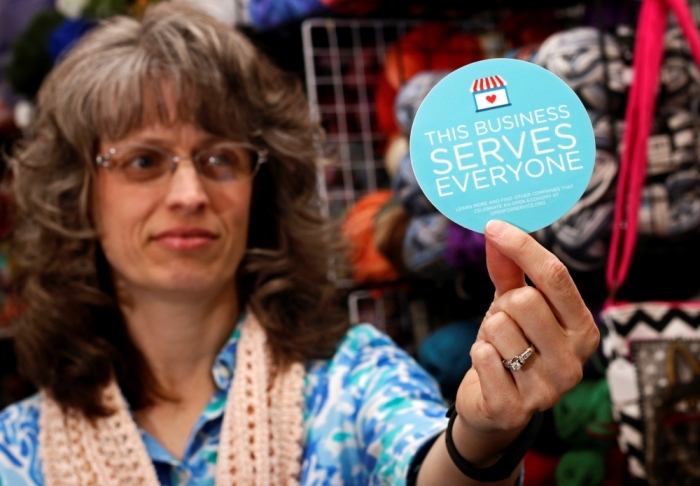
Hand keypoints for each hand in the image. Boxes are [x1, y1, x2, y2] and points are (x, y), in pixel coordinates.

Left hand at [452, 220, 599, 463]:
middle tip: (503, 321)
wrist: (495, 407)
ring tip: (498, 349)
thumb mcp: (512, 305)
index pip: (556, 277)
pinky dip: (478, 355)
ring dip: (488, 333)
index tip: (494, 226)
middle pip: (524, 300)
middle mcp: (574, 361)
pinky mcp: (515, 409)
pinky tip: (491, 370)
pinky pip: (482, 355)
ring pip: (499, 326)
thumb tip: (497, 229)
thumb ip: (508, 270)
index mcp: (583, 330)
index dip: (522, 246)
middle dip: (502, 304)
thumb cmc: (511, 346)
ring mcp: (548, 390)